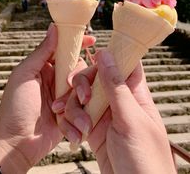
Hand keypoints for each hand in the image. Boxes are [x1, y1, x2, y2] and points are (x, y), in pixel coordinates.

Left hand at [0, 24, 95, 173]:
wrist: (15, 143)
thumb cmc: (15, 106)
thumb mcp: (25, 74)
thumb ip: (42, 52)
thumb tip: (54, 27)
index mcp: (45, 68)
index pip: (65, 50)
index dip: (78, 43)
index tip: (92, 39)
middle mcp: (57, 80)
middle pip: (79, 69)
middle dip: (81, 79)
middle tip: (75, 89)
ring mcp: (65, 97)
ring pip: (84, 89)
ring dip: (79, 99)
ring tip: (66, 111)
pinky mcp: (71, 114)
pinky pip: (83, 108)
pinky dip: (79, 115)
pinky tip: (74, 124)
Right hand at [53, 50, 176, 173]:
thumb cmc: (145, 159)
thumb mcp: (130, 119)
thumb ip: (116, 87)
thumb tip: (106, 55)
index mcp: (134, 94)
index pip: (123, 64)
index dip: (108, 57)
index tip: (92, 55)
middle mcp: (118, 101)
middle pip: (95, 78)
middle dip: (82, 85)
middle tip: (80, 98)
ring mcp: (104, 115)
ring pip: (82, 97)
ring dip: (74, 108)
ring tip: (78, 126)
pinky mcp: (93, 129)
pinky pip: (76, 116)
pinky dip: (70, 121)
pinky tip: (72, 133)